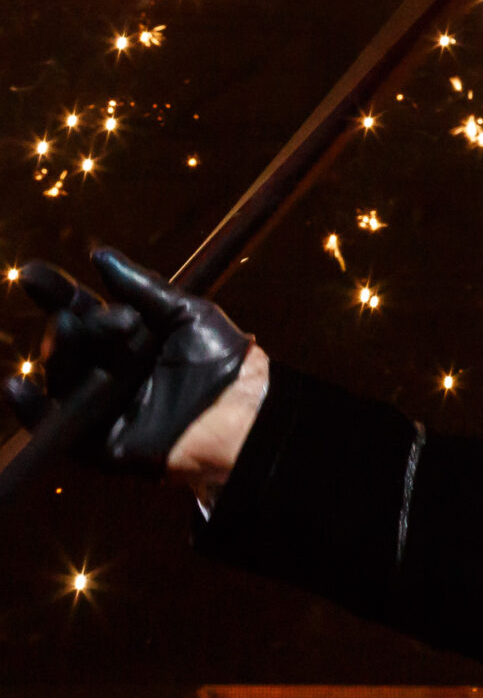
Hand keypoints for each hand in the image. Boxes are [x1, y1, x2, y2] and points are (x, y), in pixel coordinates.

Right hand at [5, 249, 253, 474]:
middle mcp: (107, 370)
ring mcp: (99, 405)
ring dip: (58, 352)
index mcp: (127, 338)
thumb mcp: (186, 313)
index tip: (32, 274)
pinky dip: (29, 408)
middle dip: (70, 324)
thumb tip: (100, 255)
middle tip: (78, 314)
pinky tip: (15, 386)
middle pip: (70, 340)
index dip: (57, 292)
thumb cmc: (224, 360)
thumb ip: (142, 287)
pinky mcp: (96, 442)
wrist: (244, 411)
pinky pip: (52, 426)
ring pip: (60, 376)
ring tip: (68, 329)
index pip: (81, 310)